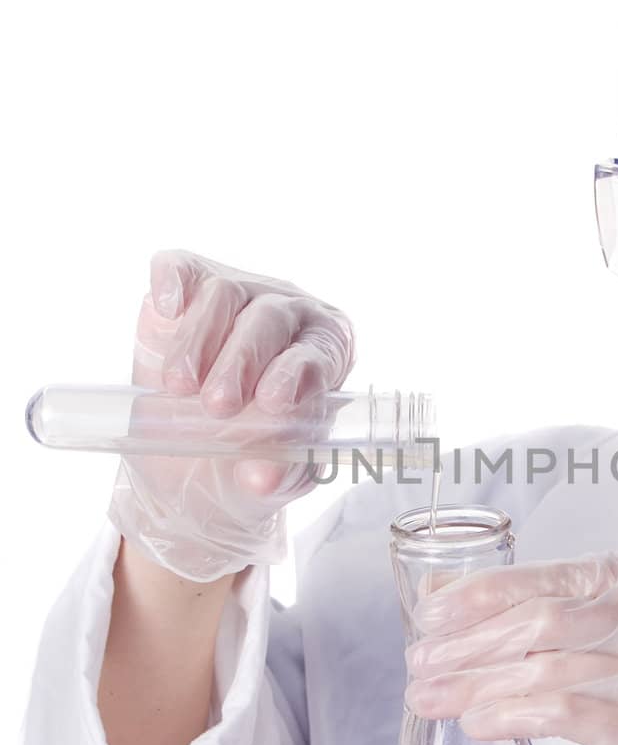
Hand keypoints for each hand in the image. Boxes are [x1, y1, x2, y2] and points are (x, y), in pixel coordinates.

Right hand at [107, 249, 355, 580]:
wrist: (192, 464)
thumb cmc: (248, 461)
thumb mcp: (267, 477)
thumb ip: (273, 473)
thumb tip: (261, 476)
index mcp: (325, 353)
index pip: (318, 352)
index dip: (296, 373)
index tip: (271, 402)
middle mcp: (288, 314)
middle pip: (270, 319)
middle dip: (242, 362)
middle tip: (217, 406)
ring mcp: (238, 293)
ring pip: (225, 294)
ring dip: (200, 340)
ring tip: (181, 387)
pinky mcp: (187, 285)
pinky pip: (182, 267)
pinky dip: (172, 281)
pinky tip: (166, 307)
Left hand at [402, 552, 617, 744]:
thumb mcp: (610, 641)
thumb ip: (541, 611)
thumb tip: (437, 594)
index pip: (550, 576)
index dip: (481, 594)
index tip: (429, 614)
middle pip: (542, 620)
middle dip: (467, 643)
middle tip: (418, 664)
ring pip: (543, 667)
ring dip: (473, 684)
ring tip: (429, 699)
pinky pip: (560, 714)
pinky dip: (508, 715)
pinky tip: (474, 723)